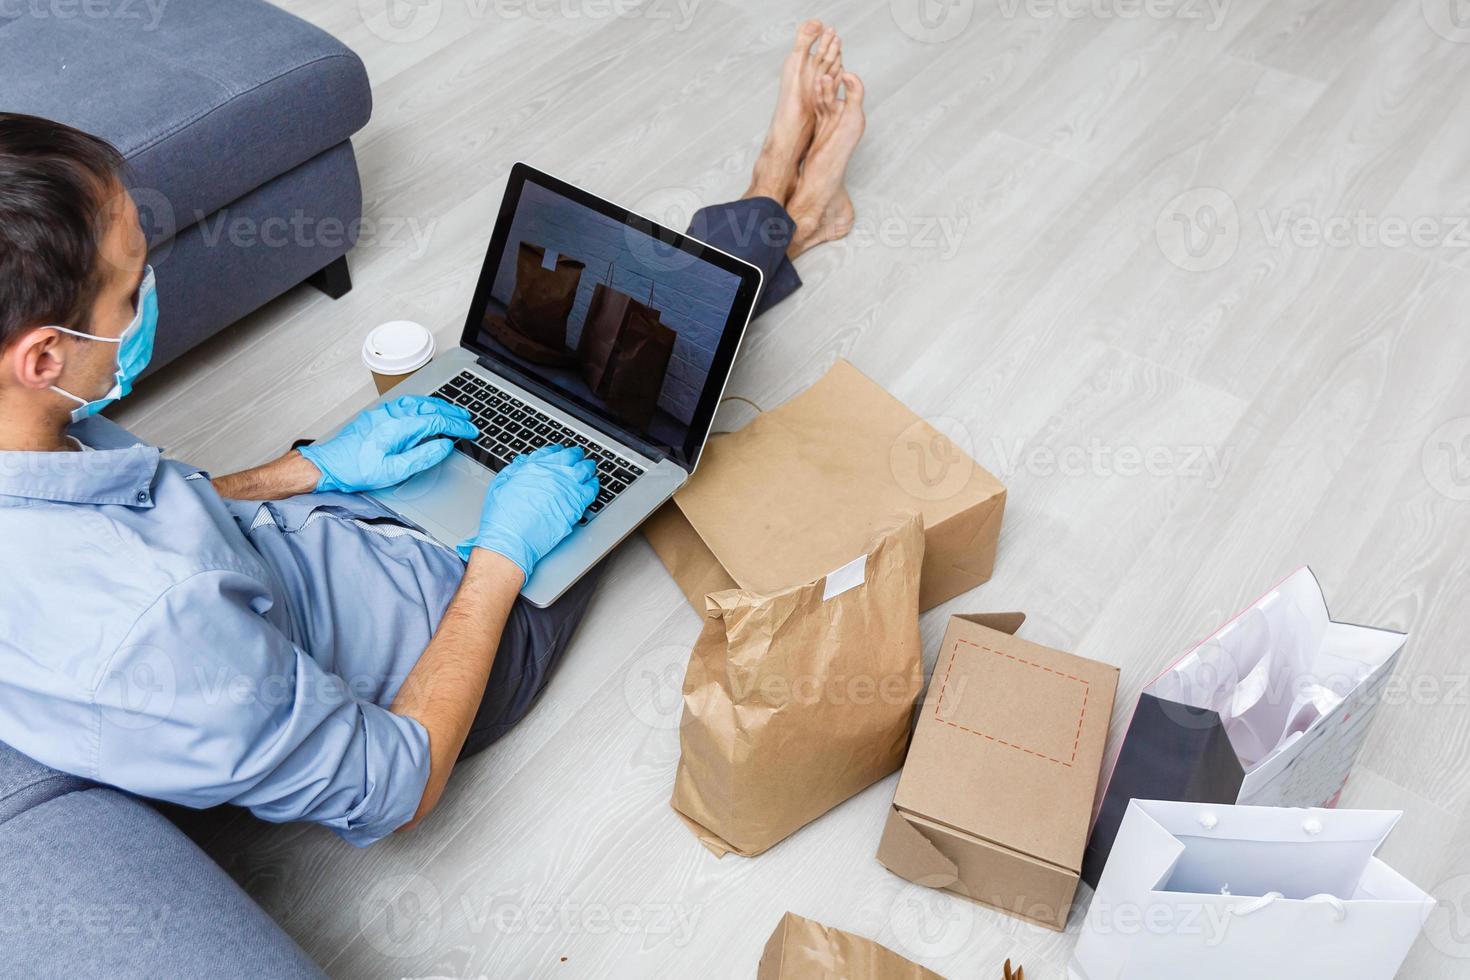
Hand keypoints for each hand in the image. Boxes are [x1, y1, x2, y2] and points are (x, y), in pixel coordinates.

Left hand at [299, 395, 477, 492]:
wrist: (326, 465)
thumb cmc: (355, 470)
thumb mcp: (393, 471)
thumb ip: (422, 457)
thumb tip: (444, 445)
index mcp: (399, 426)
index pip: (437, 421)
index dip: (457, 425)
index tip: (471, 430)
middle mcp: (392, 415)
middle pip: (430, 407)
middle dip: (452, 413)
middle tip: (467, 419)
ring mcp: (383, 413)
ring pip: (418, 402)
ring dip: (438, 406)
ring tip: (451, 412)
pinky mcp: (376, 416)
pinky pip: (405, 404)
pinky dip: (422, 405)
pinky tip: (424, 409)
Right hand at [456, 445, 598, 579]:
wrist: (512, 539)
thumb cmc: (503, 517)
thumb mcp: (500, 484)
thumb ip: (514, 470)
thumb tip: (522, 462)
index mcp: (534, 467)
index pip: (552, 452)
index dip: (558, 451)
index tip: (560, 453)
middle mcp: (553, 474)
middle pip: (572, 456)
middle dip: (575, 455)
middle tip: (577, 457)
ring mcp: (567, 488)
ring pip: (585, 469)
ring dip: (587, 467)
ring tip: (588, 468)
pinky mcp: (576, 505)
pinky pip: (592, 490)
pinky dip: (594, 485)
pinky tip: (593, 485)